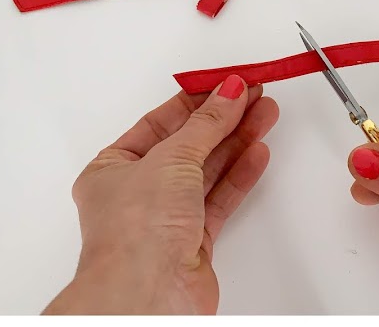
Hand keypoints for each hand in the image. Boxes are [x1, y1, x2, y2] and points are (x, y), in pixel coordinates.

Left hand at [43, 75, 278, 314]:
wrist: (147, 295)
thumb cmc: (136, 232)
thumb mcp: (173, 158)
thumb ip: (207, 123)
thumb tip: (230, 92)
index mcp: (112, 167)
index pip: (160, 122)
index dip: (196, 100)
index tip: (227, 83)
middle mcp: (136, 192)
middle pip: (188, 143)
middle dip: (223, 118)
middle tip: (254, 95)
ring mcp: (165, 217)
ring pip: (207, 169)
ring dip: (237, 141)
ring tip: (266, 114)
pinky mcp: (192, 241)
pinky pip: (219, 198)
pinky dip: (240, 173)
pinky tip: (257, 152)